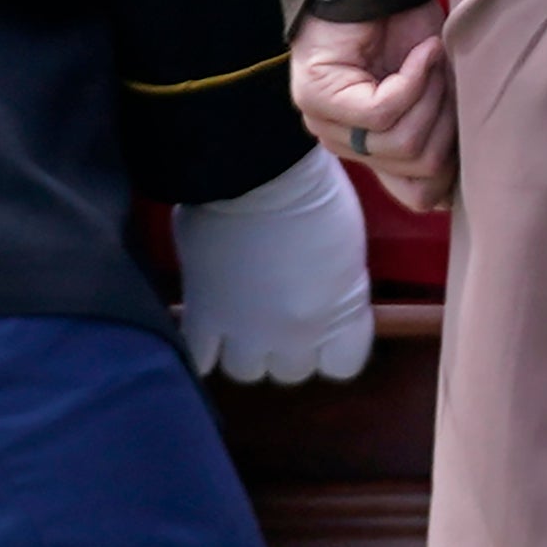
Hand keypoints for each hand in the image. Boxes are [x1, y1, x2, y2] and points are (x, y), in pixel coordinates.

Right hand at [173, 144, 374, 384]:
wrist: (259, 175)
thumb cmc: (315, 195)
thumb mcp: (346, 250)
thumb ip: (334, 289)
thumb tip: (312, 301)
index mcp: (342, 312)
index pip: (344, 365)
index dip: (332, 349)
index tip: (323, 327)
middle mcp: (298, 332)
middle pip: (291, 372)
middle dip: (285, 348)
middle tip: (277, 316)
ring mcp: (248, 330)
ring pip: (245, 371)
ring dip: (243, 350)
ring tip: (240, 320)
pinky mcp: (204, 318)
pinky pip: (200, 360)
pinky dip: (202, 350)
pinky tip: (207, 327)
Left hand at [295, 0, 452, 214]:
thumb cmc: (413, 30)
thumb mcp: (442, 90)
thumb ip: (444, 132)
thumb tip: (463, 186)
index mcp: (374, 149)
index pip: (417, 196)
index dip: (454, 171)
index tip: (470, 129)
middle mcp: (344, 144)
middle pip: (420, 168)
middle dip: (449, 120)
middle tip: (447, 76)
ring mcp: (326, 124)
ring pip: (402, 141)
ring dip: (433, 95)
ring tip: (429, 60)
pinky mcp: (320, 99)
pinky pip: (383, 110)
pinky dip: (414, 76)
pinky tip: (420, 52)